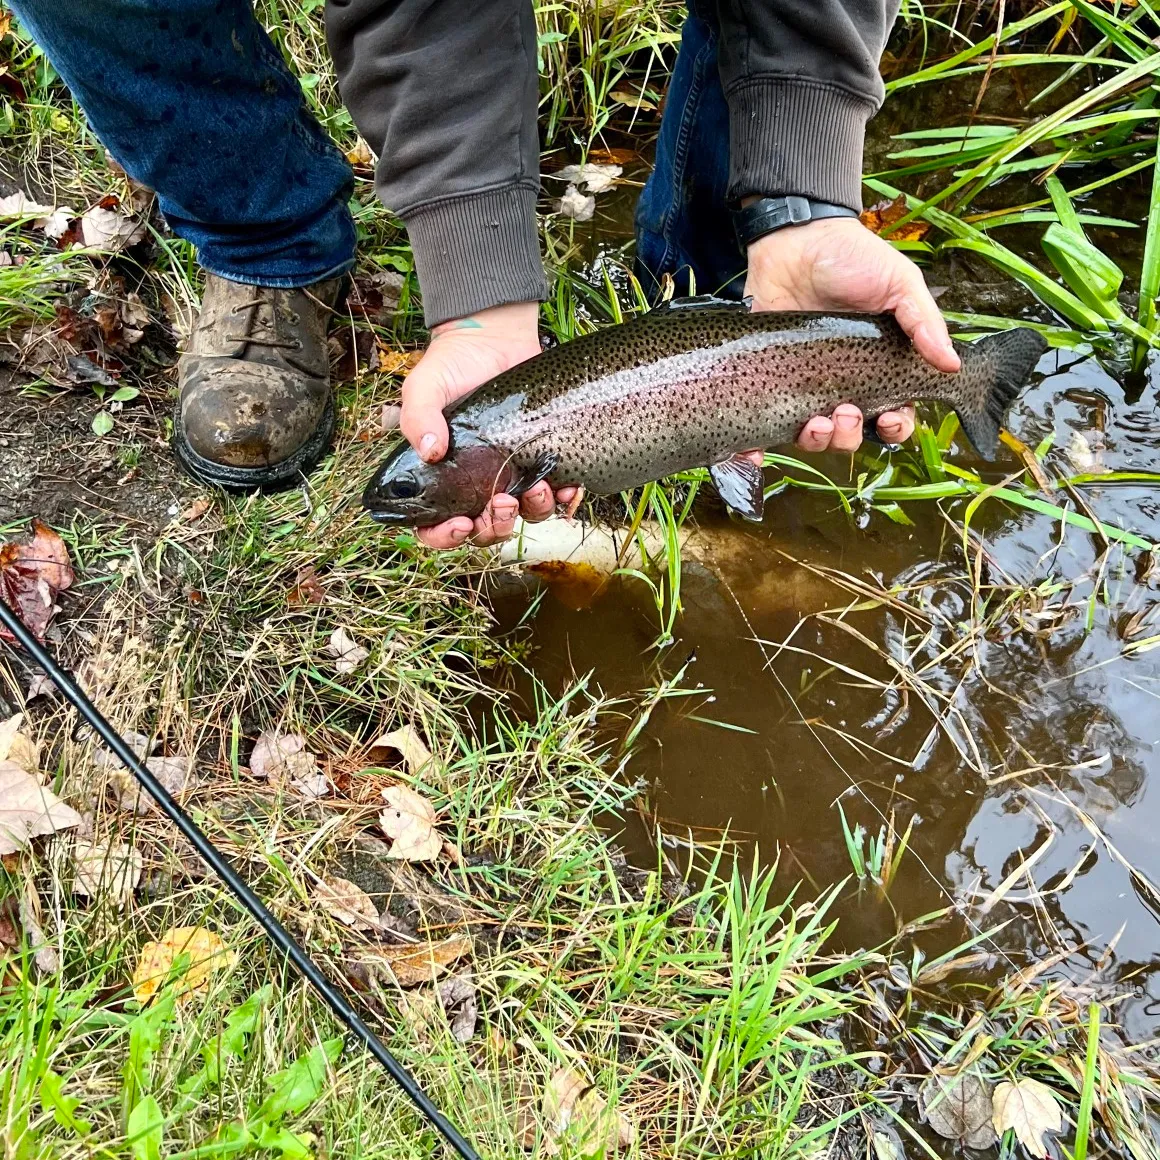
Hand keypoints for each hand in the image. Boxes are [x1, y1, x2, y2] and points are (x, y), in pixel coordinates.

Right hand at [399, 301, 578, 548]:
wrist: (495, 339)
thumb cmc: (453, 364)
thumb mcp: (424, 386)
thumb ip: (418, 417)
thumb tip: (430, 450)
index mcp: (440, 477)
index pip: (433, 526)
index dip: (443, 537)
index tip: (459, 523)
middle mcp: (475, 483)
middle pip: (483, 531)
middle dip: (493, 528)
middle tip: (500, 504)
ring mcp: (510, 474)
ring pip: (522, 516)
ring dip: (529, 512)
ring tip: (534, 488)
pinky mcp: (541, 460)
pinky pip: (556, 494)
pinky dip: (564, 498)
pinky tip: (567, 488)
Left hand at [744, 215, 959, 455]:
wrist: (794, 238)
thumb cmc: (853, 258)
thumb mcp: (899, 283)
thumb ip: (923, 323)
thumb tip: (952, 366)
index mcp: (880, 366)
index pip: (893, 413)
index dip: (894, 427)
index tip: (888, 419)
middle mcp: (843, 382)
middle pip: (852, 433)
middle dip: (851, 434)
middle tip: (844, 411)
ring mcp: (804, 384)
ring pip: (813, 436)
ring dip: (817, 440)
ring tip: (814, 421)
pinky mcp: (769, 381)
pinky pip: (764, 425)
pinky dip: (757, 450)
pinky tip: (755, 454)